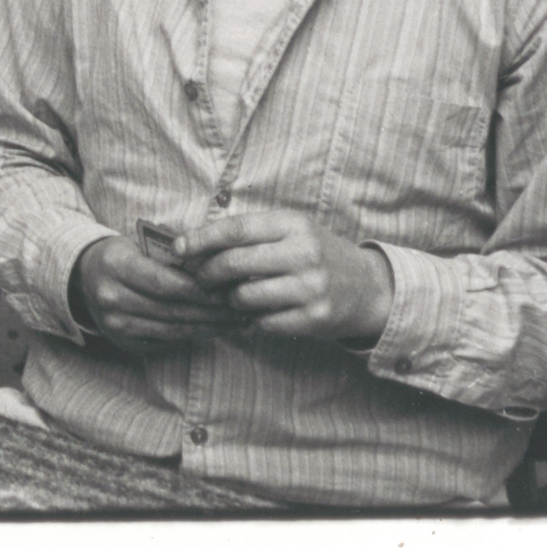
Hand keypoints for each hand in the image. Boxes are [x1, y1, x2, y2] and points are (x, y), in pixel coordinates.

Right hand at [69, 233, 252, 351]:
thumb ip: (173, 253)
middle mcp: (112, 298)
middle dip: (212, 312)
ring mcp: (115, 324)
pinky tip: (214, 330)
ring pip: (172, 330)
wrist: (85, 278)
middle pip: (172, 310)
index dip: (200, 291)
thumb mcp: (140, 244)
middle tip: (243, 309)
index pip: (165, 283)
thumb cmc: (123, 256)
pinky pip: (165, 342)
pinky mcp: (123, 342)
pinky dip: (192, 337)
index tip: (229, 291)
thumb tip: (218, 262)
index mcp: (116, 266)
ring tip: (236, 323)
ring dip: (209, 328)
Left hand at [164, 210, 395, 347]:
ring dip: (228, 299)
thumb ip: (252, 234)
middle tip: (199, 279)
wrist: (367, 288)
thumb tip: (197, 245)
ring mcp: (310, 288)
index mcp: (293, 225)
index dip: (201, 239)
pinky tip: (254, 313)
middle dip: (207, 273)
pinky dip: (250, 319)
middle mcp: (303, 254)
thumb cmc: (317, 254)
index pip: (236, 229)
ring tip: (232, 296)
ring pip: (244, 296)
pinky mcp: (314, 318)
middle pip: (234, 263)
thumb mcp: (292, 231)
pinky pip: (263, 322)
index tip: (179, 249)